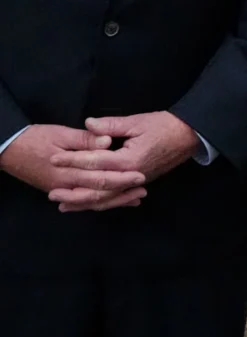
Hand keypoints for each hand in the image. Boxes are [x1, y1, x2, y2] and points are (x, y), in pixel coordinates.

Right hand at [0, 124, 146, 211]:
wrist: (9, 149)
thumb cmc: (37, 138)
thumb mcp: (62, 134)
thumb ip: (85, 140)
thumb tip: (107, 143)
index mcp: (68, 172)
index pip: (100, 178)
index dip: (121, 178)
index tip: (140, 175)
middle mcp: (65, 186)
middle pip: (98, 194)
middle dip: (122, 192)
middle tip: (143, 189)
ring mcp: (62, 191)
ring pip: (91, 202)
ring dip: (113, 201)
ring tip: (134, 199)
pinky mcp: (60, 191)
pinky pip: (82, 201)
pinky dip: (98, 203)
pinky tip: (111, 202)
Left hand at [48, 111, 199, 211]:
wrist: (190, 134)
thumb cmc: (165, 125)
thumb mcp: (138, 122)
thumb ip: (111, 125)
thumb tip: (88, 124)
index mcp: (128, 160)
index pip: (95, 162)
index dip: (73, 160)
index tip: (54, 158)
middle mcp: (131, 177)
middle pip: (97, 189)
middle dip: (73, 191)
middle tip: (52, 192)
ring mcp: (135, 183)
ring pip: (106, 199)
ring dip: (84, 203)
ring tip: (64, 205)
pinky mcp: (139, 183)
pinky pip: (116, 198)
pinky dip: (101, 203)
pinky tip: (89, 204)